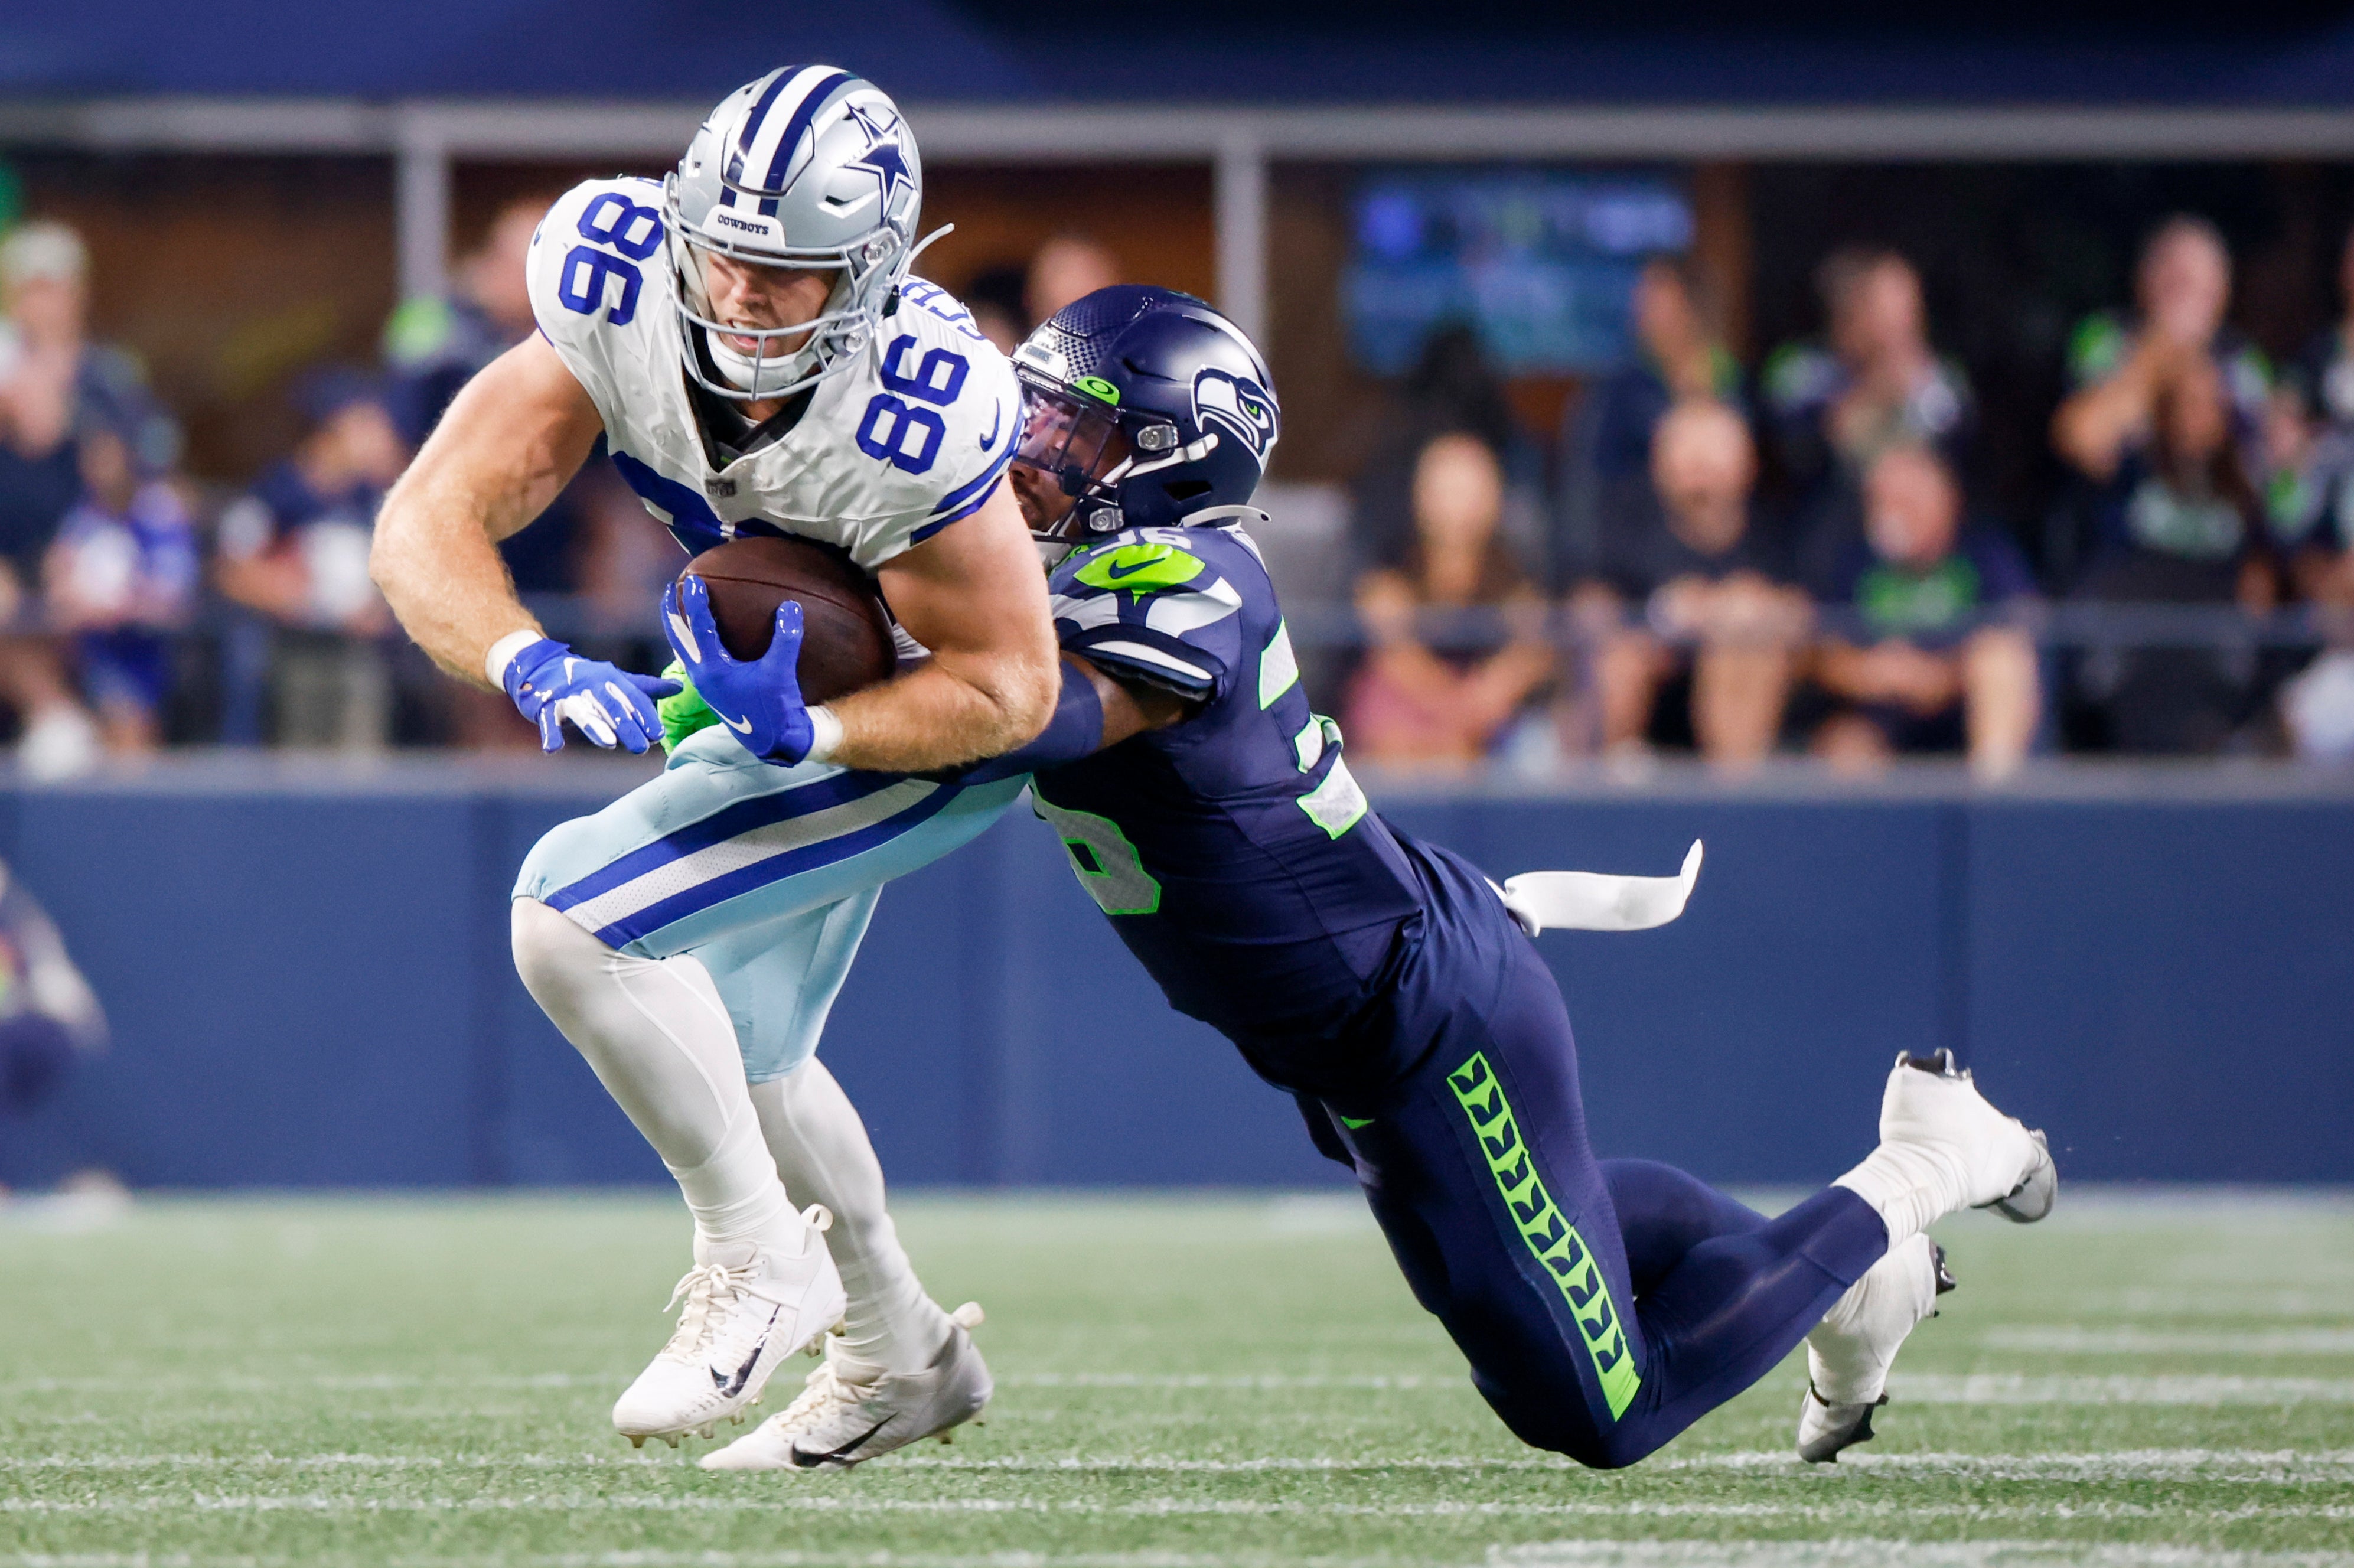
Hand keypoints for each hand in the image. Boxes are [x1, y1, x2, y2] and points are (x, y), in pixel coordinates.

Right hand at [499, 636, 677, 753]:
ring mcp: (567, 694)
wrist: (540, 666)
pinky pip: (547, 720)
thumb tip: (679, 687)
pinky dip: (549, 734)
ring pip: (582, 711)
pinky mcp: (545, 704)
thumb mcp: (616, 681)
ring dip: (595, 727)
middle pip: (610, 706)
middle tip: (642, 747)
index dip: (645, 716)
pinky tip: (553, 749)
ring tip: (608, 744)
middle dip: (627, 726)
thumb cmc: (586, 680)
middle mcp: (590, 684)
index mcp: (610, 679)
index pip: (632, 698)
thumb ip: (646, 688)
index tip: (659, 734)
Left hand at [661, 574, 816, 762]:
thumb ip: (786, 639)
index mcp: (714, 670)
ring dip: (676, 627)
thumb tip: (790, 606)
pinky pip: (692, 658)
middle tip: (669, 588)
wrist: (774, 740)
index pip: (700, 628)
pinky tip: (698, 636)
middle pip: (677, 638)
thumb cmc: (776, 708)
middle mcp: (702, 676)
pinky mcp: (711, 689)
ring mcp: (704, 684)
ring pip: (681, 649)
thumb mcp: (782, 672)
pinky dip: (689, 641)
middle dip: (671, 612)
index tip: (692, 580)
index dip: (696, 602)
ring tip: (675, 608)